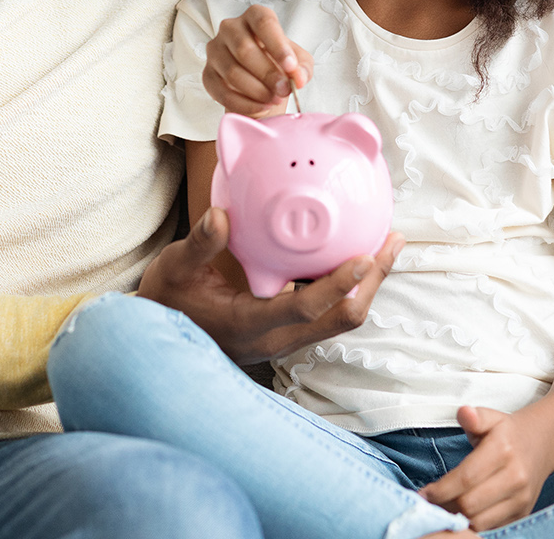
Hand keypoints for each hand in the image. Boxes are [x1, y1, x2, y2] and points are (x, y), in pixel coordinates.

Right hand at [135, 206, 402, 364]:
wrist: (162, 339)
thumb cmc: (168, 300)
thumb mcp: (175, 268)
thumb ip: (200, 243)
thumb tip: (221, 213)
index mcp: (250, 325)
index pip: (304, 308)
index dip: (338, 284)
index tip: (364, 255)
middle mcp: (275, 339)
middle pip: (339, 319)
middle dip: (372, 283)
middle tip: (390, 243)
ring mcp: (285, 339)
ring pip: (339, 319)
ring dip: (366, 285)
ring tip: (386, 245)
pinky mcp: (288, 332)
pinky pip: (328, 312)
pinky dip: (347, 285)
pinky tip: (353, 254)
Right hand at [203, 5, 313, 117]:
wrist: (262, 80)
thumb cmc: (278, 63)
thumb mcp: (298, 62)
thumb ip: (301, 68)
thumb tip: (298, 78)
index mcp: (255, 16)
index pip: (264, 23)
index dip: (278, 46)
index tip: (290, 67)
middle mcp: (230, 28)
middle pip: (244, 49)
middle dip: (267, 74)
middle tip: (284, 90)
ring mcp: (215, 50)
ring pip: (232, 72)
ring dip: (256, 91)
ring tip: (273, 100)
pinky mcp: (207, 74)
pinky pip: (221, 91)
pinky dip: (243, 104)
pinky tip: (260, 108)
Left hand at [419, 406, 553, 531]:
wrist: (540, 444)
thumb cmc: (506, 433)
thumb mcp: (490, 417)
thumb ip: (475, 416)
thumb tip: (464, 413)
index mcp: (503, 451)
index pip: (466, 478)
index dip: (440, 489)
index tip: (422, 493)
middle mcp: (515, 477)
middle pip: (470, 504)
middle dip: (444, 506)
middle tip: (428, 503)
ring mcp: (521, 499)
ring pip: (480, 521)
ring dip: (457, 518)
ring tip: (443, 508)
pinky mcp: (522, 513)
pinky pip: (491, 527)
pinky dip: (472, 525)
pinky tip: (460, 514)